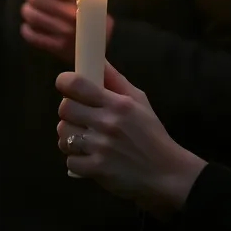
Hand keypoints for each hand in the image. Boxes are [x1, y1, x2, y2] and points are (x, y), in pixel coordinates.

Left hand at [19, 0, 111, 61]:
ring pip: (31, 15)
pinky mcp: (57, 47)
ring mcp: (65, 33)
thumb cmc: (88, 14)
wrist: (98, 46)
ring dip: (27, 10)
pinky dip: (26, 28)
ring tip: (31, 10)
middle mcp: (73, 15)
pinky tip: (30, 25)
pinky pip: (31, 35)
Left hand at [56, 64, 205, 217]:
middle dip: (68, 112)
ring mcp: (101, 147)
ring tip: (83, 139)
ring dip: (69, 137)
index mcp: (117, 103)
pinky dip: (77, 161)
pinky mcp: (97, 169)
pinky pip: (70, 161)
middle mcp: (107, 123)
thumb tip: (97, 57)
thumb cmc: (151, 134)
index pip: (77, 84)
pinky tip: (89, 158)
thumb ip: (115, 80)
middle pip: (65, 109)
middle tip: (78, 117)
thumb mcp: (139, 101)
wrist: (166, 173)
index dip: (65, 83)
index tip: (67, 87)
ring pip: (63, 135)